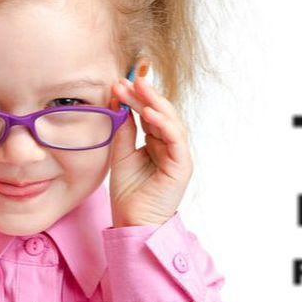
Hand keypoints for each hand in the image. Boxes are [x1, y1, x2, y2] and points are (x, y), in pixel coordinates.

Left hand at [108, 65, 192, 226]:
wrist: (133, 223)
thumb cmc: (128, 194)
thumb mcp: (121, 154)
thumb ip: (123, 131)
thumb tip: (120, 103)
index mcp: (156, 143)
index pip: (148, 114)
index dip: (136, 98)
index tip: (119, 83)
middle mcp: (170, 146)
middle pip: (160, 113)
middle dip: (145, 95)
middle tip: (129, 78)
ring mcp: (178, 155)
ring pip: (170, 121)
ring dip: (154, 103)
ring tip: (139, 88)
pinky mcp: (182, 165)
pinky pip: (176, 139)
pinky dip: (164, 124)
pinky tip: (149, 113)